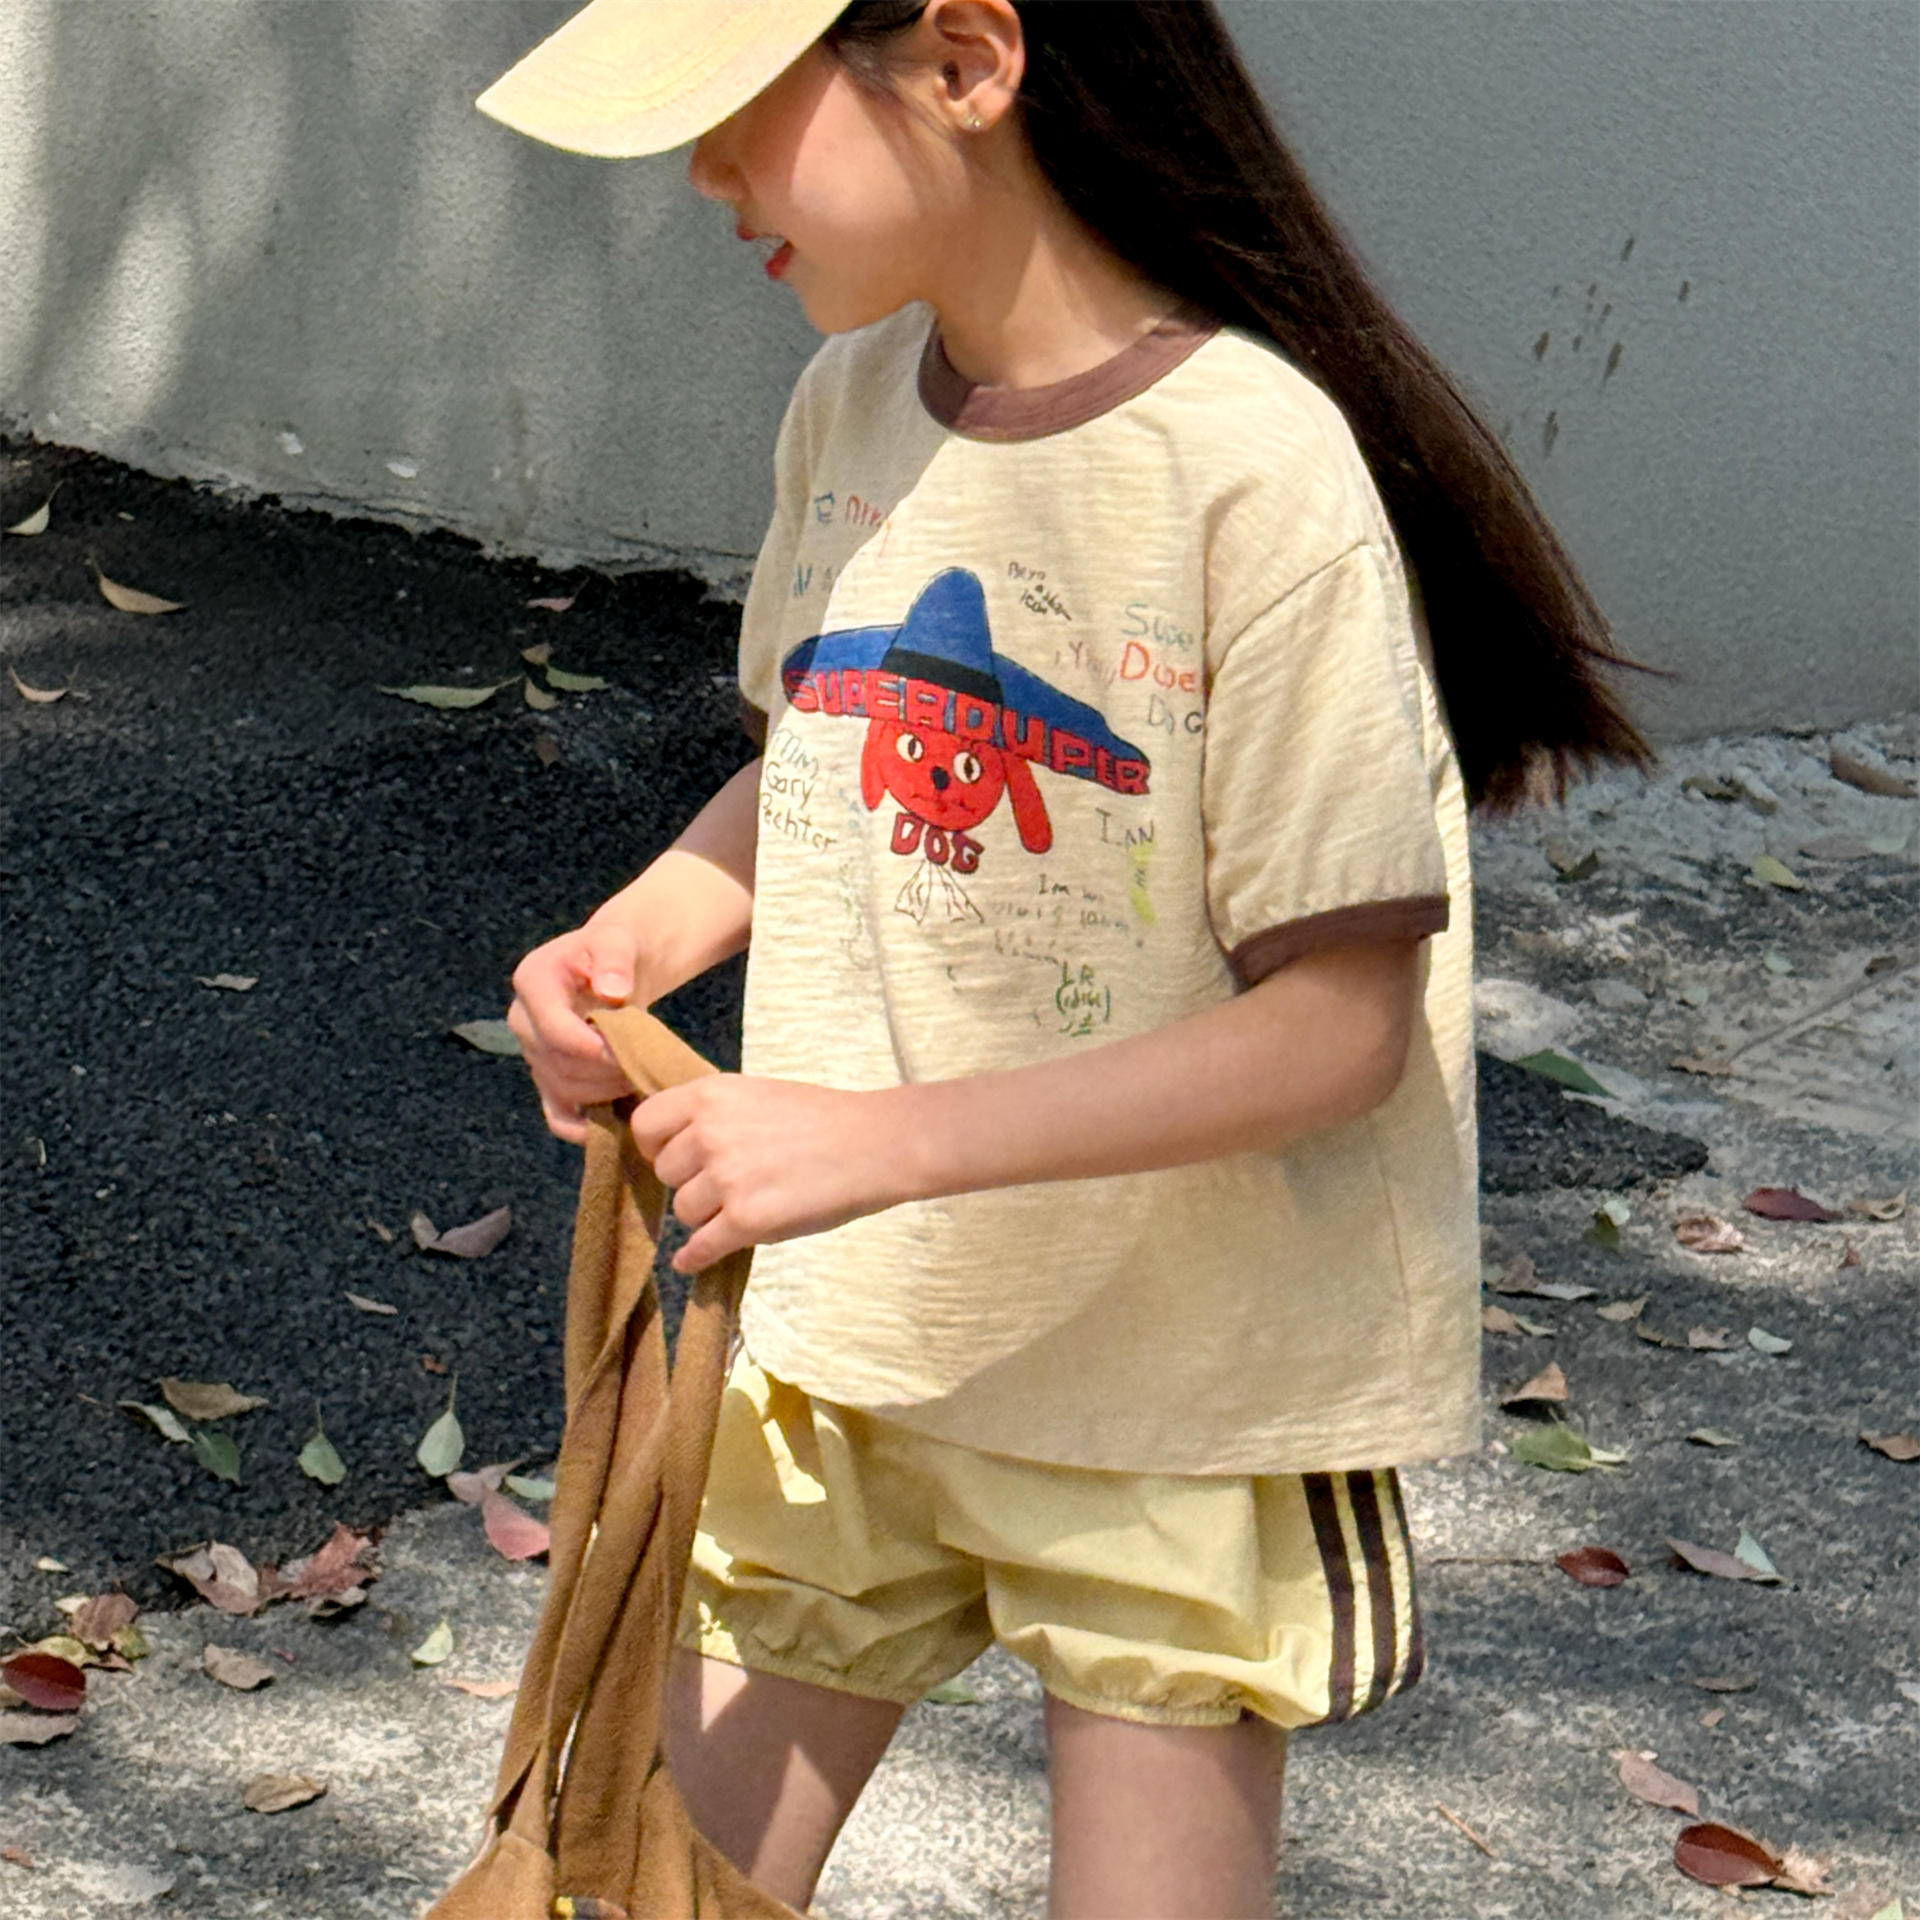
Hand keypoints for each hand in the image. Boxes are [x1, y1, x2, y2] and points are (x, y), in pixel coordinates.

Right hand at [507, 911, 650, 1142]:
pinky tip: (615, 1123)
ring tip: (639, 1077)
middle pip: (558, 1064)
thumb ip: (615, 960)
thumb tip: (612, 991)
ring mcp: (532, 1052)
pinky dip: (583, 1126)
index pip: (554, 1030)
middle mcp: (522, 1020)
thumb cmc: (617, 948)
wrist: (616, 965)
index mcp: (532, 981)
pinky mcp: (547, 1077)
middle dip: (605, 1071)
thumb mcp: (618, 940)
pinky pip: (556, 1115)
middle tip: (643, 1066)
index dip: (592, 1049)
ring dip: (604, 1092)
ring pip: (562, 1090)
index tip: (627, 1051)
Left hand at [630, 1074, 914, 1271]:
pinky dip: (695, 1258)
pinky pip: (700, 1248)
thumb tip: (677, 1144)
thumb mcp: (759, 1093)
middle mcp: (711, 1133)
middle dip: (690, 1182)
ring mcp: (727, 1178)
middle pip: (666, 1173)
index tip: (673, 1158)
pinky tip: (694, 1260)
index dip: (655, 1146)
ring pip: (685, 1212)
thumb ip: (715, 1113)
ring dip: (707, 1217)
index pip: (646, 1124)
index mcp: (712, 1095)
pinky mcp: (746, 1220)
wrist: (875, 1145)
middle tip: (725, 1184)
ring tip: (744, 1207)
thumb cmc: (825, 1119)